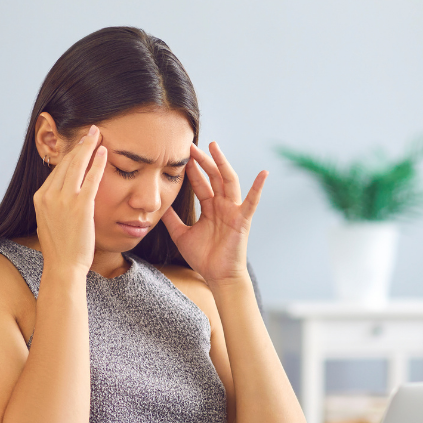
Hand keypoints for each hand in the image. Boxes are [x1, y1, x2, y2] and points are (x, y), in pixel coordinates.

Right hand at [33, 125, 107, 275]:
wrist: (63, 266)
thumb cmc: (60, 249)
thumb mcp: (49, 222)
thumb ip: (54, 205)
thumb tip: (61, 197)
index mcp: (40, 197)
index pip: (57, 169)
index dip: (70, 154)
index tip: (80, 145)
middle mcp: (49, 195)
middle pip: (66, 162)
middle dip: (79, 145)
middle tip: (90, 131)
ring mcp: (64, 199)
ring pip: (77, 165)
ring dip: (88, 146)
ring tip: (97, 134)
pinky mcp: (81, 206)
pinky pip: (91, 178)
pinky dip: (97, 162)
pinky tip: (104, 151)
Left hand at [161, 141, 266, 285]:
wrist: (218, 276)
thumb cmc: (203, 258)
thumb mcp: (181, 235)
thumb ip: (172, 219)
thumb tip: (159, 205)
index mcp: (210, 208)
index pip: (200, 183)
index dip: (192, 170)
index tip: (182, 155)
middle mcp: (222, 206)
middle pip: (213, 177)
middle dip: (203, 161)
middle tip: (192, 145)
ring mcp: (233, 211)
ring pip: (228, 182)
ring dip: (222, 164)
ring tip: (214, 147)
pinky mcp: (243, 220)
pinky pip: (252, 201)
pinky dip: (258, 187)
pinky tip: (264, 173)